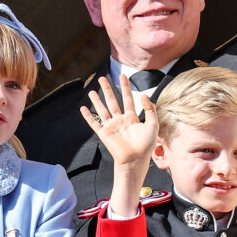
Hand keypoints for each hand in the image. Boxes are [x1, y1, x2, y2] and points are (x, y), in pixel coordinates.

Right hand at [80, 74, 158, 215]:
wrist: (136, 160)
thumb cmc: (146, 145)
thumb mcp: (153, 124)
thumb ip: (150, 109)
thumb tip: (143, 95)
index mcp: (132, 118)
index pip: (128, 98)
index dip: (125, 87)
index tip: (123, 76)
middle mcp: (120, 120)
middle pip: (112, 101)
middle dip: (107, 89)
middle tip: (102, 78)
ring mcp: (111, 126)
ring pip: (102, 109)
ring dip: (96, 100)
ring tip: (91, 90)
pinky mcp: (104, 134)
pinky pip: (94, 123)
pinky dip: (88, 116)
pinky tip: (83, 108)